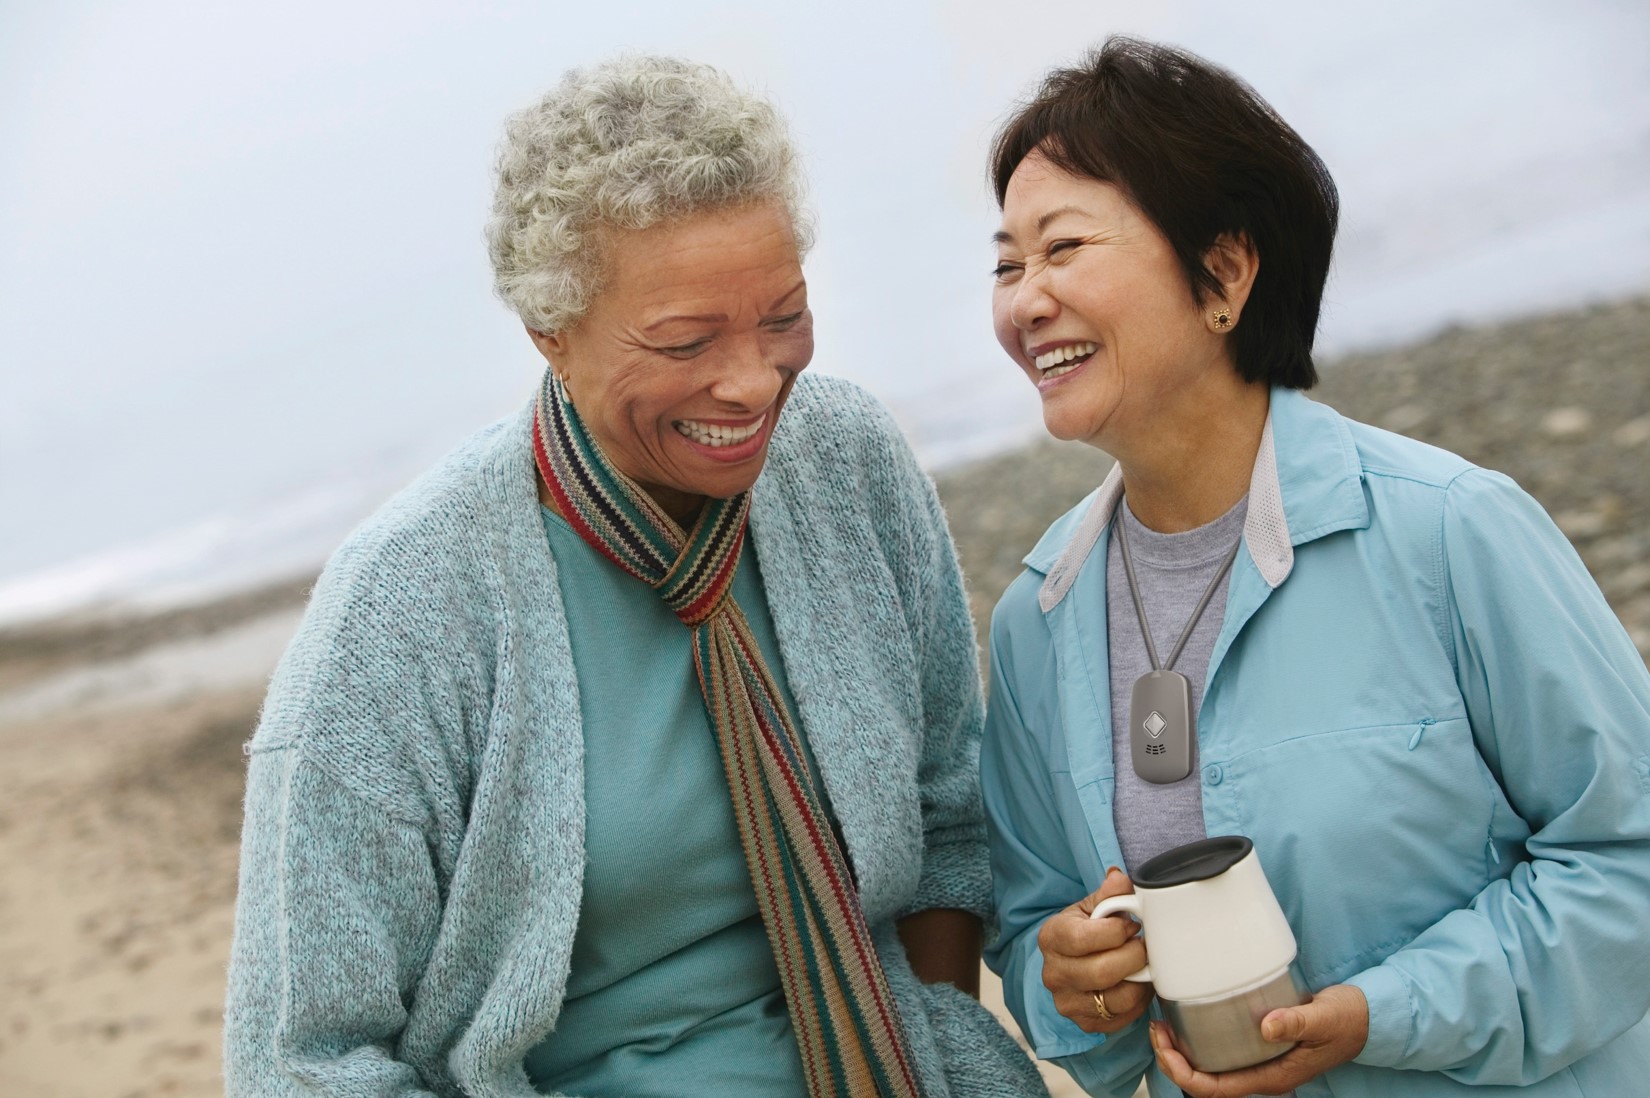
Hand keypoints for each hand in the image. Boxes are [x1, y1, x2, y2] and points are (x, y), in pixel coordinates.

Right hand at [1037, 867, 1151, 1033]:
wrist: (1071, 963)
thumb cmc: (1084, 931)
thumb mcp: (1092, 907)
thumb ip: (1109, 893)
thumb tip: (1120, 878)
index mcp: (1051, 938)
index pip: (1082, 939)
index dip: (1115, 932)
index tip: (1131, 926)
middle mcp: (1053, 974)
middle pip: (1101, 972)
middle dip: (1133, 957)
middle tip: (1143, 946)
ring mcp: (1067, 1002)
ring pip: (1117, 998)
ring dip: (1140, 981)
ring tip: (1143, 965)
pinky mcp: (1085, 1023)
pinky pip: (1123, 1018)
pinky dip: (1138, 1000)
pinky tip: (1137, 983)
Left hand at [1149, 983, 1368, 1095]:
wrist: (1365, 1018)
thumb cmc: (1346, 1020)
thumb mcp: (1325, 1018)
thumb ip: (1297, 1022)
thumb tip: (1266, 1027)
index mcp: (1273, 1077)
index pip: (1216, 1090)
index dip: (1184, 1075)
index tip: (1165, 1048)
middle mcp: (1261, 1074)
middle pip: (1205, 1082)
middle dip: (1173, 1061)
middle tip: (1156, 1028)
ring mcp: (1259, 1061)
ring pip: (1210, 1068)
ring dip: (1181, 1051)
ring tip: (1163, 1023)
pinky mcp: (1259, 1045)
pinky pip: (1220, 1052)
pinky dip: (1198, 1039)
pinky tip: (1187, 1017)